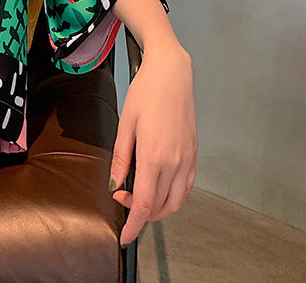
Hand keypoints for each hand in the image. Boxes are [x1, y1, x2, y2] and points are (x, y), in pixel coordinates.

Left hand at [109, 43, 196, 245]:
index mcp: (154, 157)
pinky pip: (186, 188)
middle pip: (160, 207)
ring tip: (138, 195)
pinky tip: (158, 187)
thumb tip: (115, 185)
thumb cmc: (145, 94)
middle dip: (140, 213)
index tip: (124, 237)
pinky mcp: (194, 155)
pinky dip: (173, 197)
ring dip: (158, 208)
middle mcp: (175, 163)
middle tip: (121, 197)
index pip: (144, 205)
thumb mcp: (125, 124)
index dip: (134, 225)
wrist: (171, 74)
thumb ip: (120, 158)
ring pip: (176, 202)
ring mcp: (188, 160)